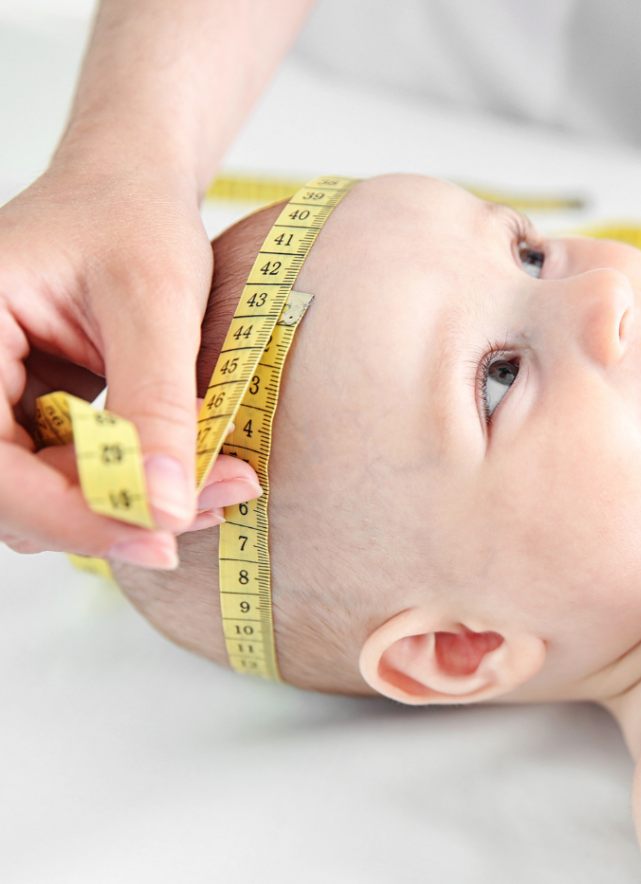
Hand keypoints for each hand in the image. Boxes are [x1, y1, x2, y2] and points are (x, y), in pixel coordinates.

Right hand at [0, 164, 259, 567]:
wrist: (130, 192)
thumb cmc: (132, 219)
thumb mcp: (154, 300)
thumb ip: (157, 402)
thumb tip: (167, 509)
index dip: (70, 513)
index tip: (159, 536)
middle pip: (15, 496)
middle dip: (116, 514)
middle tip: (217, 504)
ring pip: (47, 498)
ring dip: (132, 506)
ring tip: (222, 482)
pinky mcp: (29, 417)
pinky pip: (72, 477)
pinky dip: (134, 484)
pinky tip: (199, 472)